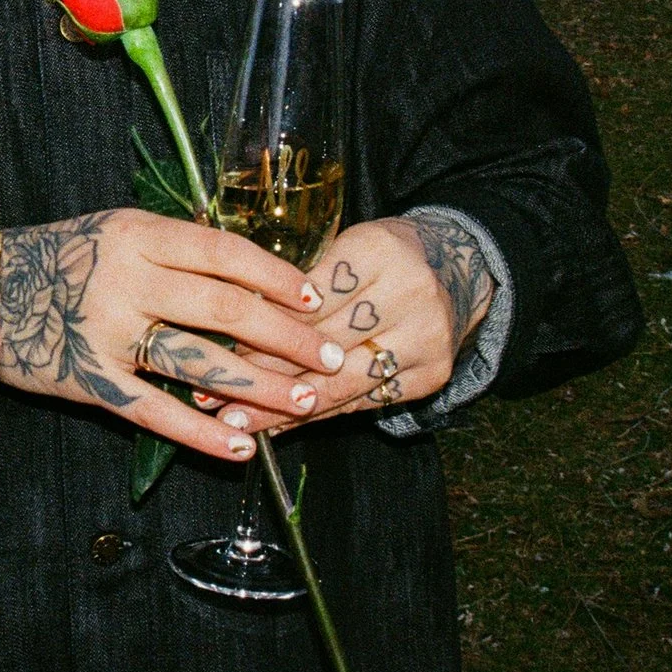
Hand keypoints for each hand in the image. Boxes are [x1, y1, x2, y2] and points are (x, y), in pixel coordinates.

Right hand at [0, 208, 334, 463]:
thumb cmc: (59, 257)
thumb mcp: (114, 230)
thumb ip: (172, 248)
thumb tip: (249, 270)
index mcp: (137, 234)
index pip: (223, 252)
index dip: (275, 274)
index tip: (314, 297)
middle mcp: (126, 279)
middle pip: (224, 308)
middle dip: (288, 336)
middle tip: (331, 356)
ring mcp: (107, 331)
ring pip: (199, 361)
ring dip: (259, 385)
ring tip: (303, 403)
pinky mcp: (90, 379)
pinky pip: (155, 411)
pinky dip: (201, 431)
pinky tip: (240, 446)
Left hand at [231, 212, 497, 429]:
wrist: (456, 268)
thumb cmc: (380, 254)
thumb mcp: (342, 245)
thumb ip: (298, 281)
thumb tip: (236, 324)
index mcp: (379, 251)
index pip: (312, 299)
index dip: (266, 325)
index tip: (224, 346)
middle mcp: (410, 295)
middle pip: (326, 343)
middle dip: (267, 371)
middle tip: (215, 394)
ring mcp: (426, 339)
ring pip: (344, 382)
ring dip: (286, 407)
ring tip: (238, 421)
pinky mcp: (431, 375)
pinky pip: (365, 403)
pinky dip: (319, 415)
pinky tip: (280, 426)